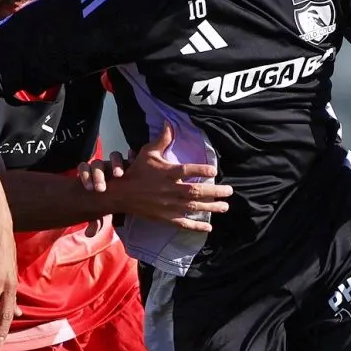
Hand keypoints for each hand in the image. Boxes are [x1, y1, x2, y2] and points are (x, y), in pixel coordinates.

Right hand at [78, 121, 233, 231]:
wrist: (121, 193)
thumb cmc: (137, 171)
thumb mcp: (148, 152)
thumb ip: (162, 139)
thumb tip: (169, 122)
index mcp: (167, 173)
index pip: (187, 170)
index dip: (201, 170)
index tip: (214, 170)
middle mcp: (169, 189)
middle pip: (195, 191)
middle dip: (214, 192)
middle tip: (229, 191)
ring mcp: (168, 205)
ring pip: (192, 207)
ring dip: (210, 208)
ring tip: (225, 207)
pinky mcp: (165, 217)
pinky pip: (182, 223)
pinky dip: (195, 226)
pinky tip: (209, 228)